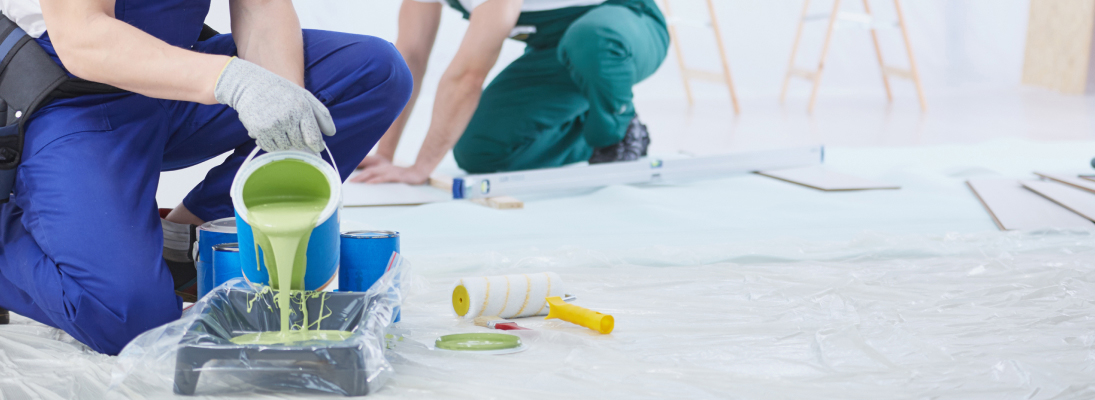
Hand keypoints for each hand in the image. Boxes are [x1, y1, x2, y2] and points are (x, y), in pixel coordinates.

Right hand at [214, 57, 334, 152]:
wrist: (248, 84)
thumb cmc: (280, 90)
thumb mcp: (303, 95)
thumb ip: (321, 114)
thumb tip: (331, 133)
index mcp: (302, 108)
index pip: (314, 138)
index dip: (316, 146)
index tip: (315, 147)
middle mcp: (289, 117)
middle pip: (300, 144)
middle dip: (297, 140)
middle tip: (290, 129)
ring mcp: (273, 125)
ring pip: (285, 147)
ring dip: (283, 141)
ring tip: (278, 126)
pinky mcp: (259, 130)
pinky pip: (270, 147)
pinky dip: (270, 143)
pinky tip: (268, 130)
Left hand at [348, 158, 428, 183]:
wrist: (417, 173)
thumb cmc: (403, 176)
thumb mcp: (391, 175)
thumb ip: (381, 177)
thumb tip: (370, 183)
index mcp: (382, 167)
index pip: (367, 169)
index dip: (357, 172)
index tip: (347, 177)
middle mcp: (384, 167)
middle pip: (367, 170)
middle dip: (357, 176)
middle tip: (348, 181)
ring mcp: (389, 171)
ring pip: (373, 173)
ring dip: (363, 177)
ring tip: (354, 182)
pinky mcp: (395, 176)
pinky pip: (383, 178)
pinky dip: (375, 180)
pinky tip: (369, 183)